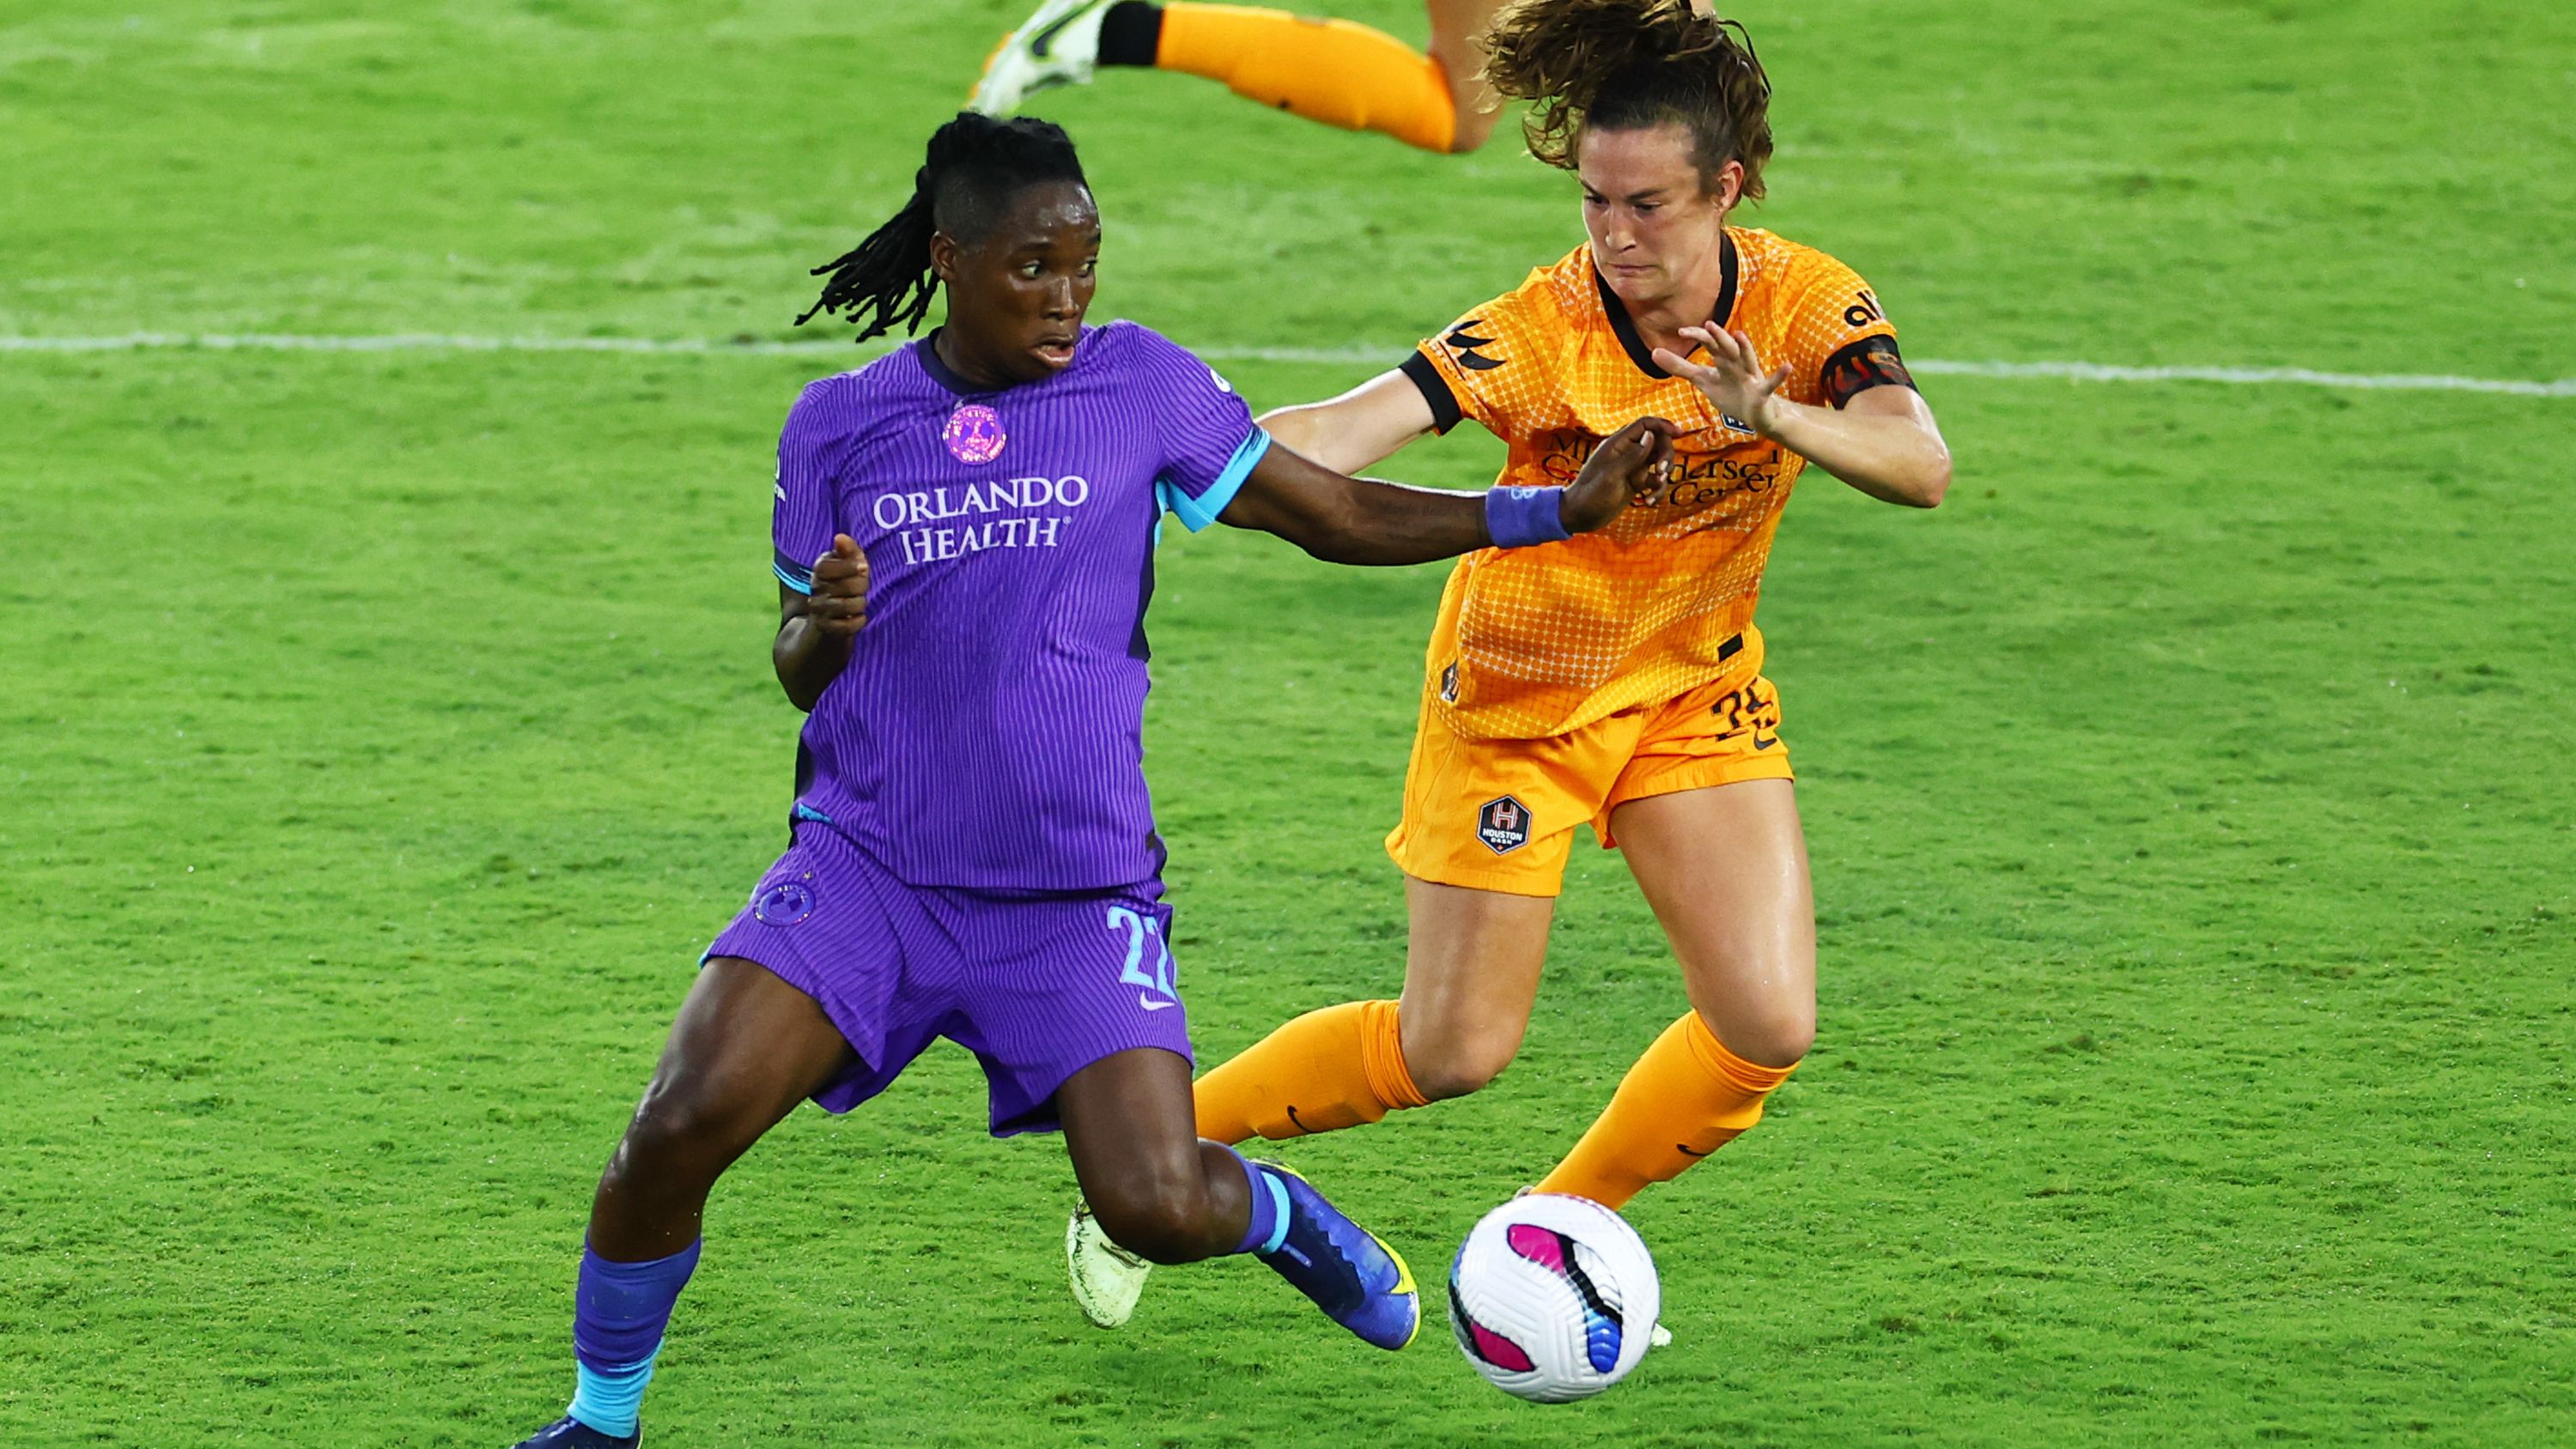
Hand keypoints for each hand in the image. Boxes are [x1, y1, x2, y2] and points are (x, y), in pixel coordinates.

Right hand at [807, 534, 869, 638]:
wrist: (829, 617)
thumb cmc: (844, 583)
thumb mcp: (848, 563)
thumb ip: (848, 549)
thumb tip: (840, 537)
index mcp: (819, 570)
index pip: (827, 567)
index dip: (849, 566)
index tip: (863, 567)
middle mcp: (815, 589)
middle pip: (847, 586)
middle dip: (862, 586)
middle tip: (862, 587)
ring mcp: (818, 609)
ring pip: (849, 606)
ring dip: (861, 603)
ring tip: (858, 601)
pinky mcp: (825, 627)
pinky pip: (848, 625)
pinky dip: (859, 621)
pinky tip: (858, 616)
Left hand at [1563, 416, 1678, 531]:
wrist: (1580, 516)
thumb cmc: (1591, 495)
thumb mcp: (1612, 475)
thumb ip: (1632, 456)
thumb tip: (1651, 435)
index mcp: (1618, 444)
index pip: (1645, 425)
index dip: (1663, 425)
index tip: (1679, 434)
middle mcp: (1627, 453)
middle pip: (1657, 442)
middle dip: (1665, 455)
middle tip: (1661, 471)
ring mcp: (1632, 468)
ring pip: (1659, 462)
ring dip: (1664, 475)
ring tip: (1654, 488)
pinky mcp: (1636, 483)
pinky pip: (1655, 481)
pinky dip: (1657, 490)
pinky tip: (1649, 502)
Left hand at [1652, 326, 1790, 435]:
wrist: (1756, 415)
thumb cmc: (1730, 394)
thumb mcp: (1703, 380)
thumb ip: (1680, 367)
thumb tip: (1653, 352)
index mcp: (1723, 360)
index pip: (1710, 344)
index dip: (1698, 337)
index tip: (1681, 332)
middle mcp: (1737, 364)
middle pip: (1727, 348)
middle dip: (1719, 338)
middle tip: (1708, 326)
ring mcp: (1751, 377)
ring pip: (1748, 360)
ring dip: (1745, 348)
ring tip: (1740, 336)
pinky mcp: (1762, 392)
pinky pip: (1771, 384)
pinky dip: (1779, 375)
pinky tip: (1787, 367)